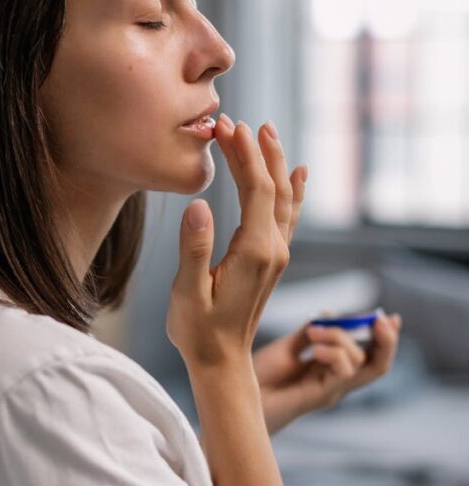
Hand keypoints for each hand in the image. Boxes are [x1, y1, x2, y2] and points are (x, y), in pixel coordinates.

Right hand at [167, 115, 307, 367]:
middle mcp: (273, 250)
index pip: (256, 190)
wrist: (222, 363)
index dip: (244, 155)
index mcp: (253, 252)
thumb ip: (194, 250)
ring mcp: (276, 255)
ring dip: (274, 163)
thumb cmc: (198, 331)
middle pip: (273, 188)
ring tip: (265, 132)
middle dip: (258, 151)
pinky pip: (288, 216)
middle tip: (237, 122)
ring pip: (282, 198)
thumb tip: (199, 205)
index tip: (228, 126)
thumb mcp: (187, 293)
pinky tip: (297, 172)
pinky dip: (293, 190)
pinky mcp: (272, 261)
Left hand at [253, 311, 403, 432]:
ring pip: (361, 363)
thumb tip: (330, 313)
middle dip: (386, 340)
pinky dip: (334, 354)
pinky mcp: (320, 396)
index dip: (383, 337)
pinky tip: (314, 348)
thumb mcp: (287, 346)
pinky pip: (344, 373)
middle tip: (380, 319)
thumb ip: (310, 332)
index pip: (368, 353)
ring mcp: (330, 390)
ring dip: (341, 338)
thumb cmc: (259, 377)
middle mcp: (336, 380)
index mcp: (331, 368)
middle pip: (378, 363)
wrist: (237, 398)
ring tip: (313, 331)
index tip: (390, 316)